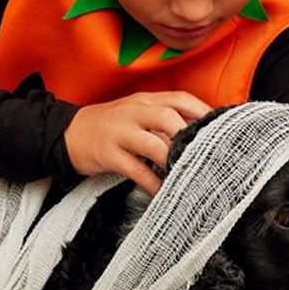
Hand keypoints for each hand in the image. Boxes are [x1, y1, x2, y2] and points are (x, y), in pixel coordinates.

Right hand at [64, 91, 211, 193]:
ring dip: (173, 160)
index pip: (179, 98)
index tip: (220, 128)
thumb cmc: (111, 126)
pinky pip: (135, 169)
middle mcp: (133, 112)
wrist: (67, 133)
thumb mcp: (136, 113)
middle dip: (189, 135)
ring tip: (187, 173)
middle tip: (205, 154)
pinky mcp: (108, 155)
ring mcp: (119, 133)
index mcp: (144, 100)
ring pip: (152, 143)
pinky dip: (152, 182)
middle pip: (168, 117)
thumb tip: (198, 133)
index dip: (202, 111)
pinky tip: (163, 191)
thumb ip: (164, 119)